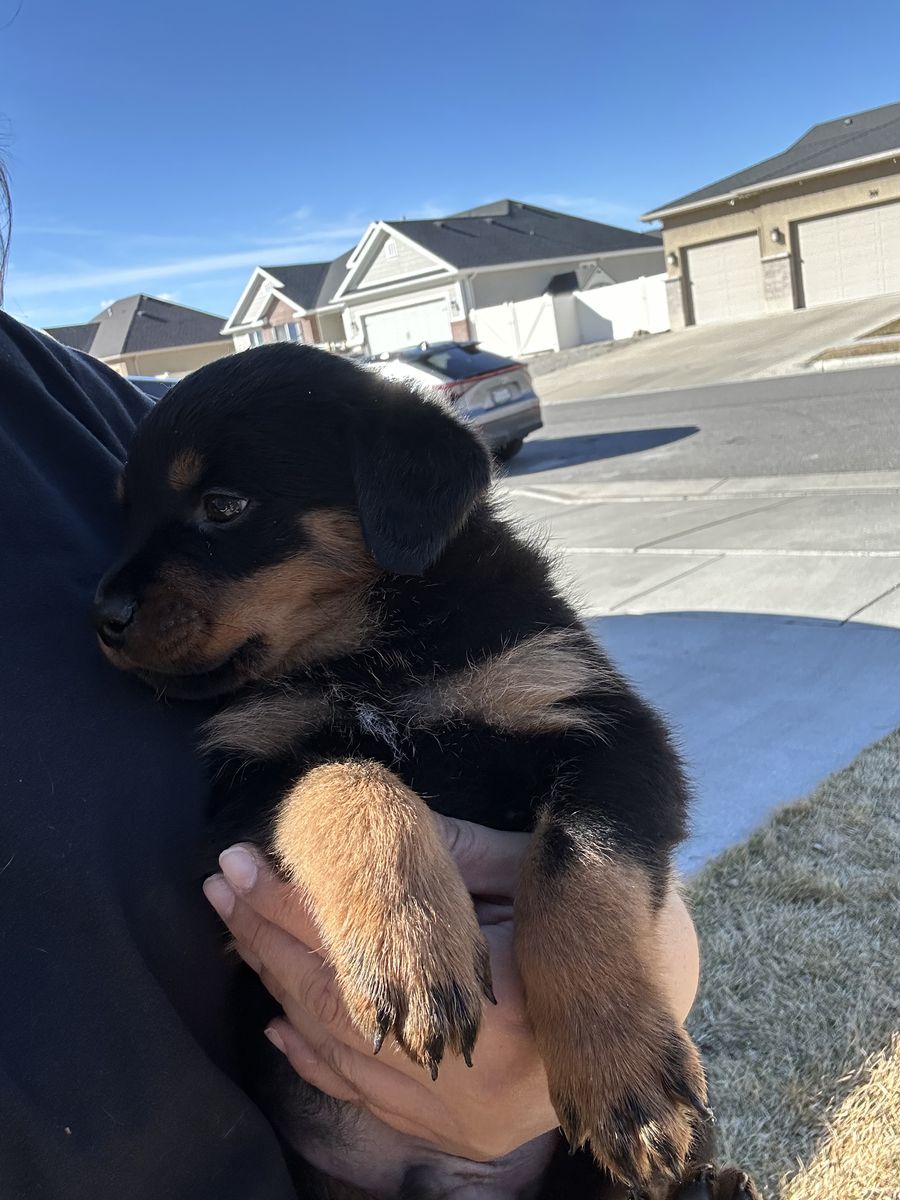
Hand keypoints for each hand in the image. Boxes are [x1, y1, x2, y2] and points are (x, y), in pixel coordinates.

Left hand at [202, 818, 698, 1192]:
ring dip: (278, 987)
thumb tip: (358, 819)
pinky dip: (315, 1059)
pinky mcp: (463, 1137)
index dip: (297, 899)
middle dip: (270, 937)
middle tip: (222, 885)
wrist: (658, 1012)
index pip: (364, 944)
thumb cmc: (594, 922)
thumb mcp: (531, 867)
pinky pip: (368, 1099)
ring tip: (234, 930)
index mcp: (500, 1000)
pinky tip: (277, 1019)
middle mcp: (477, 1073)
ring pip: (344, 1051)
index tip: (245, 858)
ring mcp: (466, 1115)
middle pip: (341, 999)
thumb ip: (448, 852)